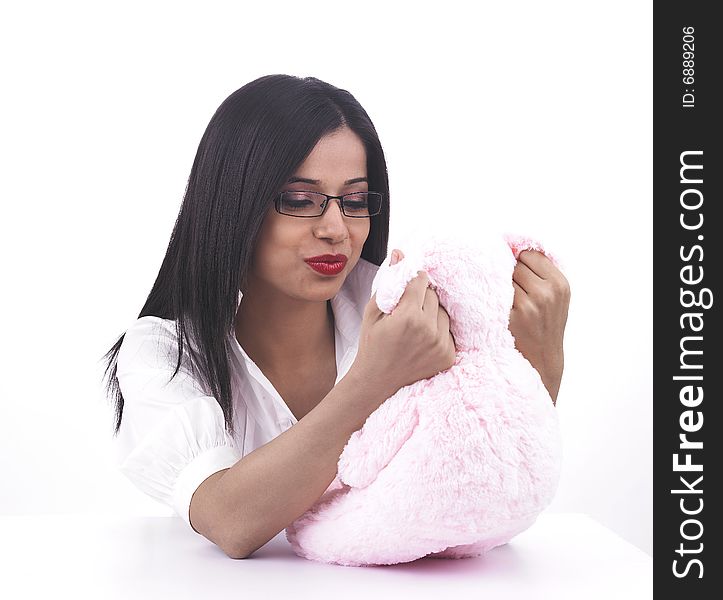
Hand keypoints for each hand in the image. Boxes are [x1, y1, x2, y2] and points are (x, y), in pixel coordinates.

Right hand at [350, 248, 455, 402]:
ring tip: (414, 326)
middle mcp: (428, 330)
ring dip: (431, 314)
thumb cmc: (372, 345)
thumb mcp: (373, 311)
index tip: (409, 286)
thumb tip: (399, 254)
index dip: (415, 281)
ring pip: (443, 312)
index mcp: (408, 317)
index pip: (422, 282)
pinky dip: (438, 331)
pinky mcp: (448, 356)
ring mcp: (440, 345)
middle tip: (407, 310)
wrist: (376, 382)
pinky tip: (422, 340)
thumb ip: (389, 282)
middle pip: (433, 296)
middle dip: (421, 298)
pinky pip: (449, 331)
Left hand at [508, 250, 570, 404]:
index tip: (514, 270)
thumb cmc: (546, 324)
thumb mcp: (556, 297)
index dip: (519, 261)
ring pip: (503, 278)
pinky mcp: (512, 317)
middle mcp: (546, 292)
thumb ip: (542, 272)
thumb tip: (513, 246)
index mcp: (560, 284)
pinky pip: (495, 294)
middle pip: (515, 265)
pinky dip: (492, 298)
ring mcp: (529, 305)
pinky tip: (496, 307)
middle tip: (512, 290)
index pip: (530, 254)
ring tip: (507, 301)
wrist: (543, 359)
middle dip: (509, 274)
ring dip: (500, 286)